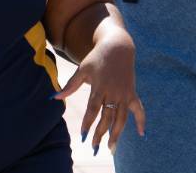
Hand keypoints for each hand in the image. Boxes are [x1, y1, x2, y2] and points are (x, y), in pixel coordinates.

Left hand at [54, 32, 144, 154]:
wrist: (119, 47)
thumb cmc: (97, 58)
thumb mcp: (82, 69)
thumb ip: (70, 86)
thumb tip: (53, 98)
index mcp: (100, 87)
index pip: (93, 109)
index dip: (88, 123)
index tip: (83, 136)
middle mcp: (114, 92)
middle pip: (107, 117)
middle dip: (100, 134)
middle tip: (93, 147)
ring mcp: (125, 94)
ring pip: (122, 118)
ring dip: (117, 134)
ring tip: (111, 148)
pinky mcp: (132, 93)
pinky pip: (139, 110)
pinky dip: (141, 121)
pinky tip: (142, 133)